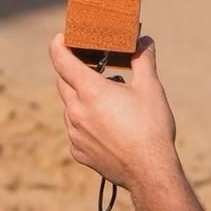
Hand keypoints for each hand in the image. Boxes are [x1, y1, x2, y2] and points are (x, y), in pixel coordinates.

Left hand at [49, 35, 179, 192]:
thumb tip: (144, 40)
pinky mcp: (78, 152)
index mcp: (90, 91)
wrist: (151, 173)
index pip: (61, 60)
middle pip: (63, 82)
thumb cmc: (152, 127)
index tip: (62, 38)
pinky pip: (75, 130)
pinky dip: (85, 122)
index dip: (58, 45)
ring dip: (82, 99)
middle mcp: (76, 111)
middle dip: (74, 72)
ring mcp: (75, 134)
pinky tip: (106, 126)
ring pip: (69, 107)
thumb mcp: (151, 88)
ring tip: (108, 100)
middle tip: (93, 68)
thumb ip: (143, 59)